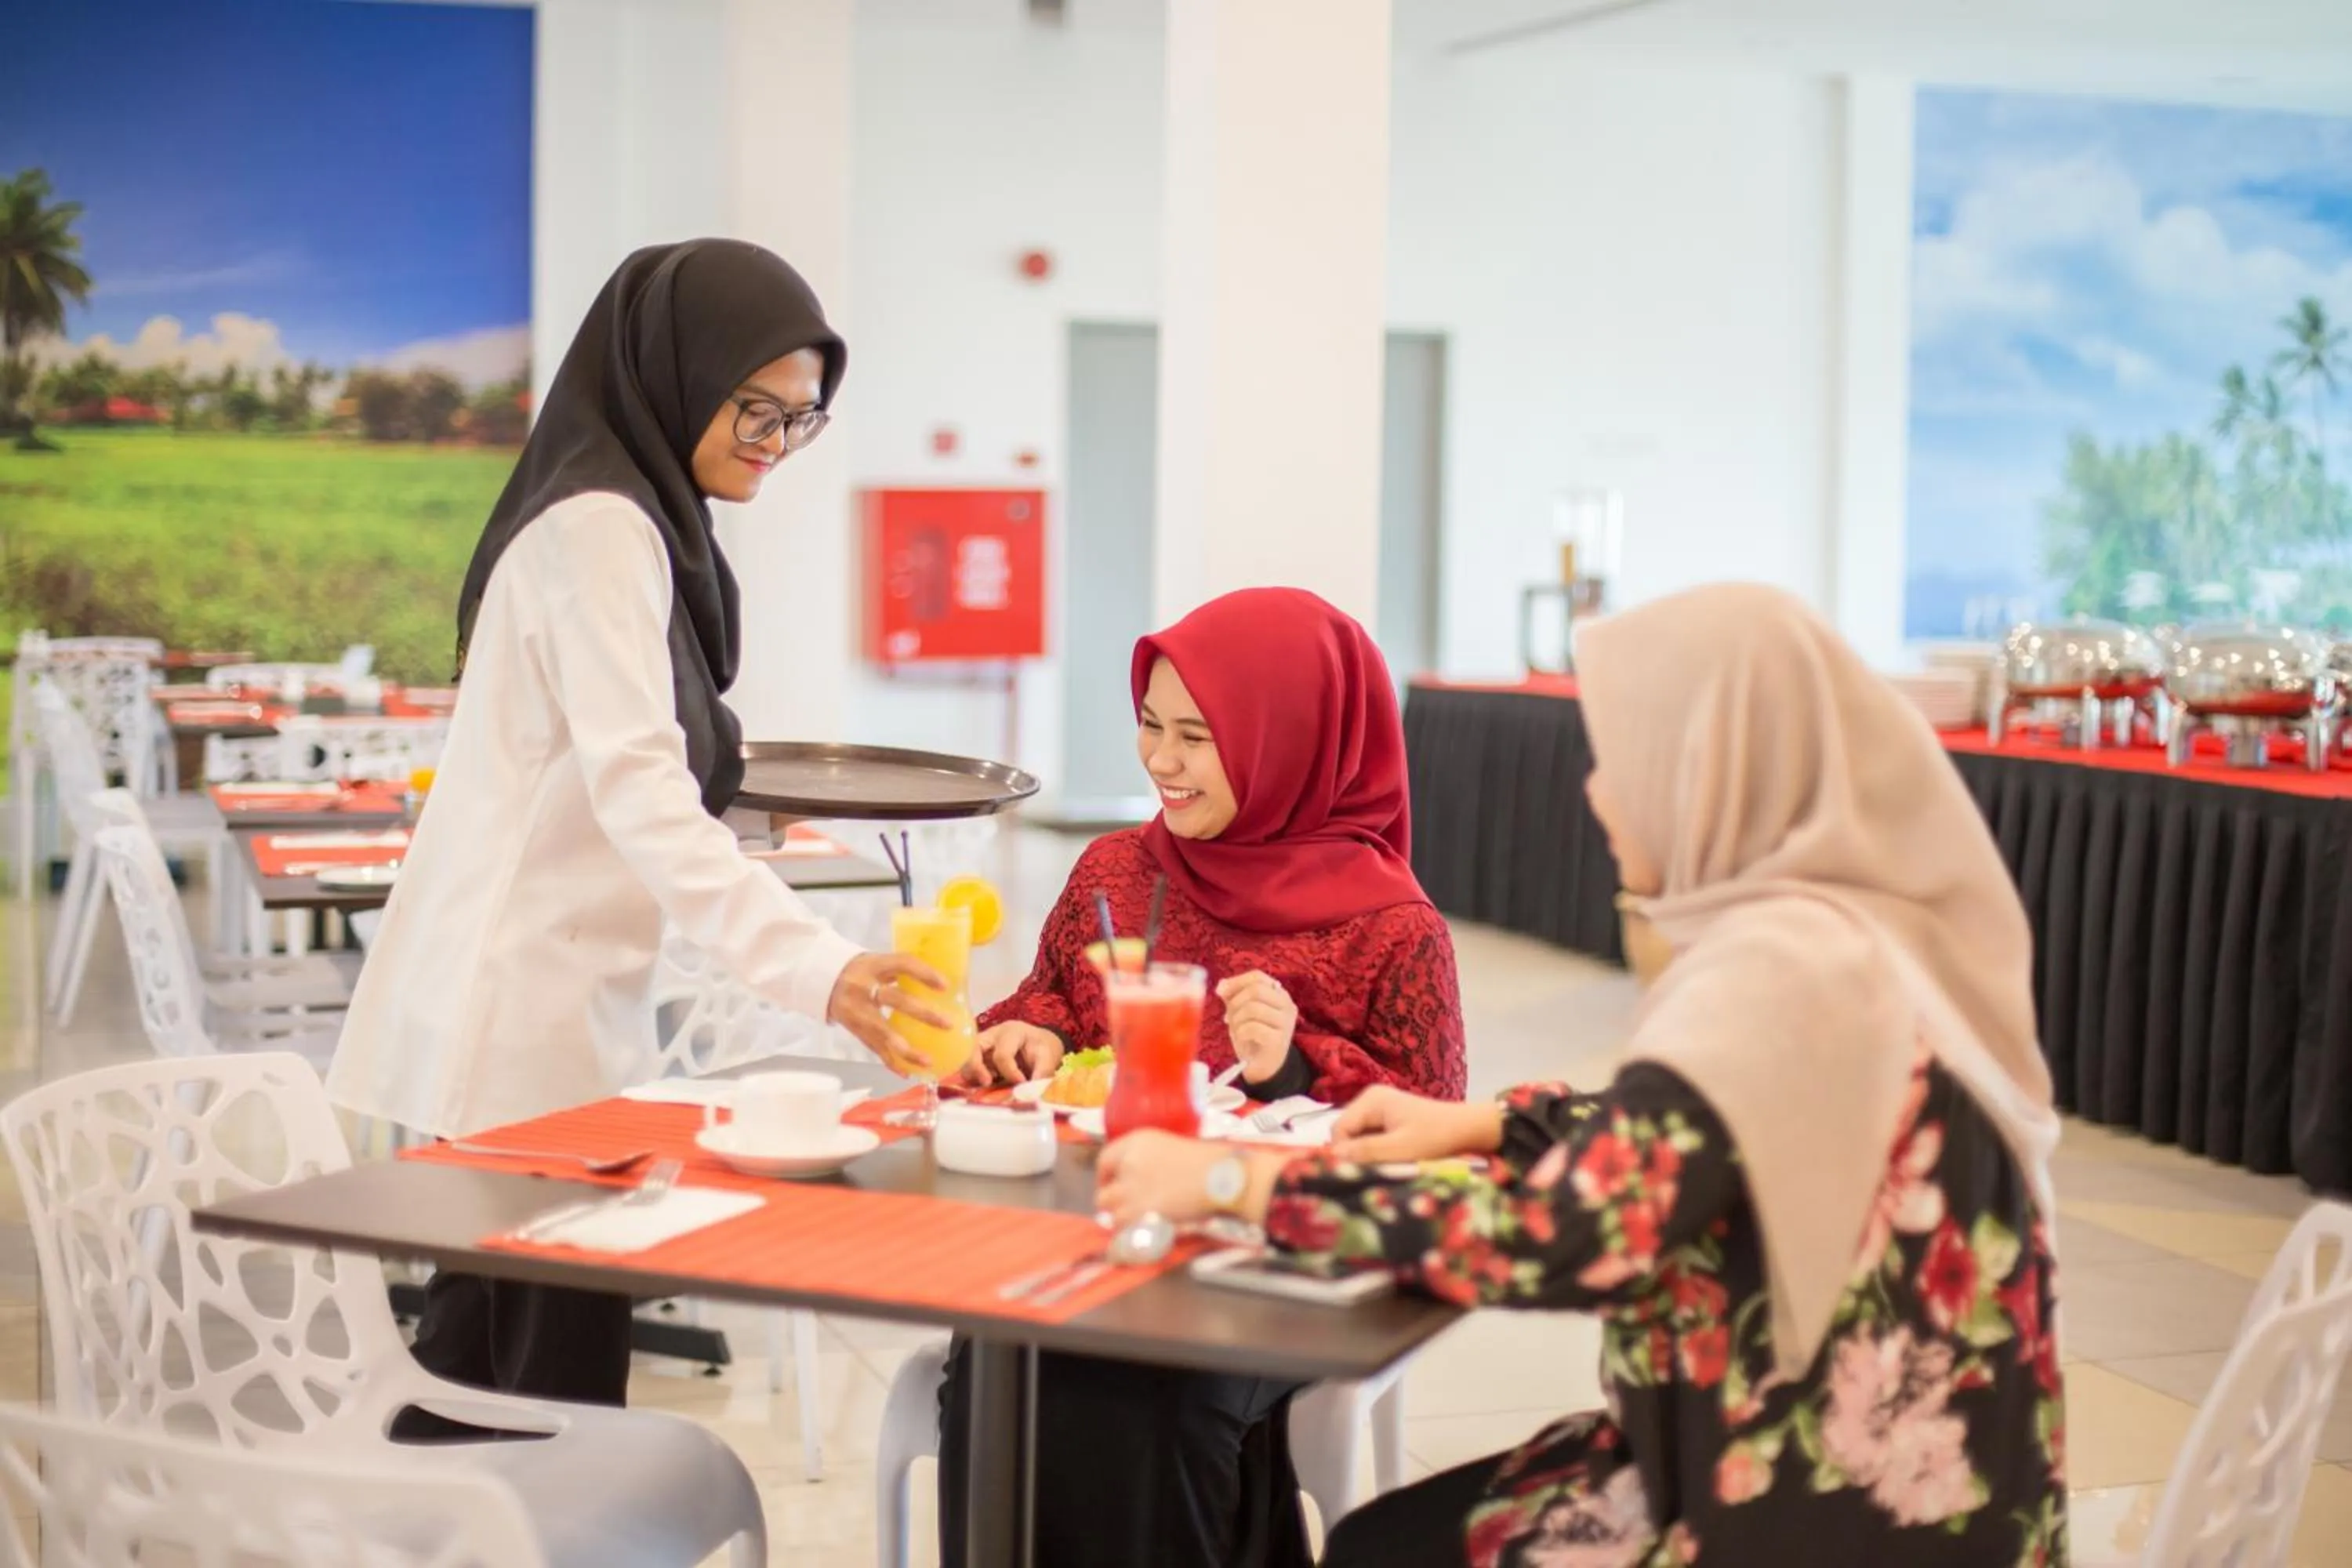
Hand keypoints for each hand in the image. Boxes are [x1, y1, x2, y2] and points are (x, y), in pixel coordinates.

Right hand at [828, 952, 950, 1076]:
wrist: (823, 981)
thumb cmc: (862, 971)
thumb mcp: (878, 962)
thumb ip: (903, 971)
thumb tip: (942, 984)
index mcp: (874, 965)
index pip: (901, 964)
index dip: (924, 973)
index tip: (945, 986)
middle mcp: (863, 987)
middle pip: (895, 999)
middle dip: (922, 1013)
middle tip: (947, 1024)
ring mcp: (857, 1011)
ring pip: (883, 1032)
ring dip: (906, 1050)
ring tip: (928, 1061)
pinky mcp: (854, 1030)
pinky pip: (874, 1048)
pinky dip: (891, 1062)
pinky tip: (908, 1072)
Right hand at [964, 1022, 1064, 1086]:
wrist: (1039, 1045)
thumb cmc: (1041, 1048)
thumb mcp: (1048, 1057)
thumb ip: (1041, 1074)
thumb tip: (1030, 1095)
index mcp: (1011, 1032)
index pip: (1002, 1054)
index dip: (1010, 1073)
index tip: (1021, 1084)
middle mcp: (992, 1035)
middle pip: (974, 1048)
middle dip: (976, 1068)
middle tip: (986, 1084)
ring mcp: (982, 1046)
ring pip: (966, 1058)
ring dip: (973, 1075)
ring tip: (987, 1087)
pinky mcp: (978, 1058)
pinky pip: (968, 1068)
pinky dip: (972, 1080)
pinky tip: (982, 1088)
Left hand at [1097, 1131, 1287, 1226]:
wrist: (1223, 1178)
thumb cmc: (1207, 1162)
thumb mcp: (1170, 1147)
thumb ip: (1146, 1160)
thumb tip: (1134, 1182)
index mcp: (1136, 1142)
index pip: (1105, 1161)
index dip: (1106, 1178)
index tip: (1112, 1187)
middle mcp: (1128, 1164)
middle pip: (1104, 1193)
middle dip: (1113, 1204)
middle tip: (1128, 1211)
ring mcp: (1131, 1191)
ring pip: (1111, 1214)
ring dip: (1123, 1221)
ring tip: (1141, 1223)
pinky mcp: (1139, 1214)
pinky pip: (1124, 1230)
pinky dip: (1132, 1233)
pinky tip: (1147, 1231)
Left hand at [1215, 971, 1297, 1084]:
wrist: (1263, 1067)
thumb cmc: (1252, 1037)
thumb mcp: (1240, 1012)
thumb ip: (1233, 996)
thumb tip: (1221, 985)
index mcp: (1279, 995)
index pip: (1258, 977)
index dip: (1236, 981)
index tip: (1220, 991)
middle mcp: (1287, 1006)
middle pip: (1256, 989)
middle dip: (1235, 1002)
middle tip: (1229, 1017)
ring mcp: (1286, 1023)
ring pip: (1253, 1008)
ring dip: (1236, 1019)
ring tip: (1236, 1029)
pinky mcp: (1279, 1041)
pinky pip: (1252, 1028)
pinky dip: (1240, 1033)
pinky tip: (1242, 1039)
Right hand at [1329, 1085, 1504, 1164]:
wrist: (1470, 1130)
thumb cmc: (1437, 1137)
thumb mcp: (1401, 1148)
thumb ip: (1366, 1151)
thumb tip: (1332, 1157)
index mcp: (1371, 1099)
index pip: (1338, 1130)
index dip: (1344, 1154)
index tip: (1360, 1173)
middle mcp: (1371, 1099)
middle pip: (1347, 1133)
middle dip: (1357, 1154)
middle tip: (1376, 1170)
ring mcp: (1380, 1109)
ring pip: (1358, 1139)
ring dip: (1368, 1155)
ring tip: (1387, 1166)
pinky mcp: (1389, 1120)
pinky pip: (1371, 1139)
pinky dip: (1378, 1152)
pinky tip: (1393, 1160)